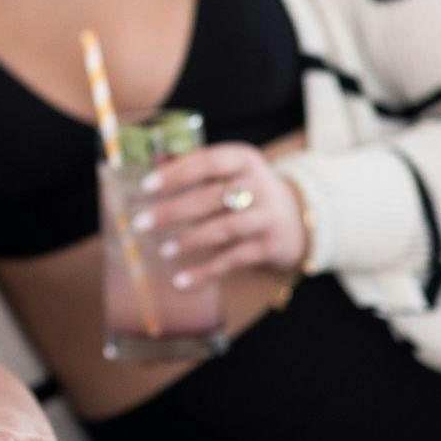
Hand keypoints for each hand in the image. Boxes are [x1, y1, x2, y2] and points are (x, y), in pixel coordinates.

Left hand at [133, 142, 308, 285]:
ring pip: (224, 228)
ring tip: (163, 250)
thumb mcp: (230, 170)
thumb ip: (194, 167)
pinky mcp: (271, 246)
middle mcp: (259, 184)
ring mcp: (267, 216)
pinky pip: (233, 260)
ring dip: (190, 240)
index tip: (146, 187)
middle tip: (141, 223)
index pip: (208, 161)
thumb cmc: (247, 190)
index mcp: (244, 159)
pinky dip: (206, 272)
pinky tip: (181, 281)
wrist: (298, 218)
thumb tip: (152, 162)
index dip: (176, 173)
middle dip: (173, 211)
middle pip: (211, 197)